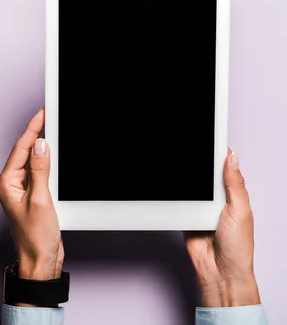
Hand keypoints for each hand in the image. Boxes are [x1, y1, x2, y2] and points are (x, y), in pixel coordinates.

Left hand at [0, 108, 63, 284]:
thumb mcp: (40, 200)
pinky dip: (47, 162)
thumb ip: (40, 171)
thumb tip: (41, 145)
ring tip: (54, 129)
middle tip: (50, 115)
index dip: (32, 128)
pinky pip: (39, 172)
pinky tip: (55, 155)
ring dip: (43, 146)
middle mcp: (11, 184)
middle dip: (37, 133)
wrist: (40, 261)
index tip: (42, 113)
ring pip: (32, 161)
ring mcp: (21, 190)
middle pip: (25, 151)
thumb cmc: (35, 238)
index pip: (21, 148)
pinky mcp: (32, 196)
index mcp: (7, 183)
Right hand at [184, 149, 260, 306]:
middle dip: (197, 166)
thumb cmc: (238, 248)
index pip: (224, 168)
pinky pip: (177, 202)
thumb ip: (235, 185)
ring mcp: (200, 207)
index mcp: (234, 195)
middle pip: (203, 174)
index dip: (217, 154)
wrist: (219, 272)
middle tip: (191, 154)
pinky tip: (172, 192)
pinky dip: (173, 197)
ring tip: (183, 178)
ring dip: (185, 183)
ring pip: (189, 187)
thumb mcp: (240, 211)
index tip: (207, 139)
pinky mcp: (186, 216)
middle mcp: (217, 199)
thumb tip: (232, 158)